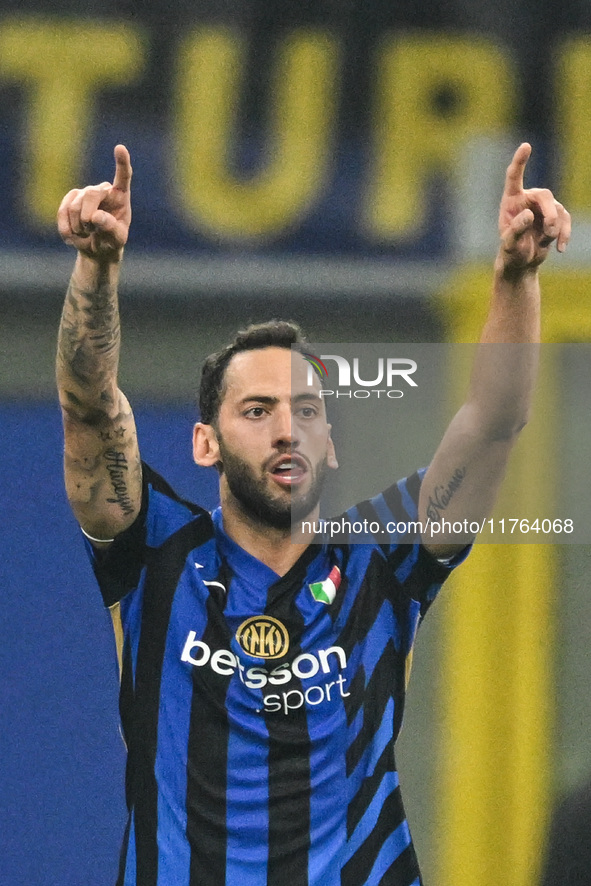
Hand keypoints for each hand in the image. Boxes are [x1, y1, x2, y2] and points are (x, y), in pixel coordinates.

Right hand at [57, 145, 131, 260]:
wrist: (96, 248)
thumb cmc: (111, 241)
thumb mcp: (117, 240)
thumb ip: (111, 228)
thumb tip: (96, 216)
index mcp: (120, 196)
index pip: (123, 177)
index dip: (122, 162)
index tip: (120, 148)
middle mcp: (103, 190)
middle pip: (90, 195)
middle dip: (88, 218)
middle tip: (91, 230)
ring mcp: (84, 193)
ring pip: (74, 206)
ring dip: (79, 227)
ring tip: (87, 233)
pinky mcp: (69, 199)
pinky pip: (62, 212)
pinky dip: (67, 229)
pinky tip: (74, 235)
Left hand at [498, 142, 570, 272]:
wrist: (521, 263)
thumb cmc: (511, 252)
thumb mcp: (510, 244)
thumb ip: (516, 229)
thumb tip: (529, 214)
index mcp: (511, 200)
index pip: (514, 177)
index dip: (520, 161)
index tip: (526, 146)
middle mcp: (527, 199)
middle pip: (545, 196)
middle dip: (550, 213)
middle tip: (549, 231)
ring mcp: (542, 207)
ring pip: (557, 209)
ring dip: (554, 228)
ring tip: (545, 242)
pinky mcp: (555, 216)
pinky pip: (565, 220)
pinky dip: (565, 234)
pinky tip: (561, 248)